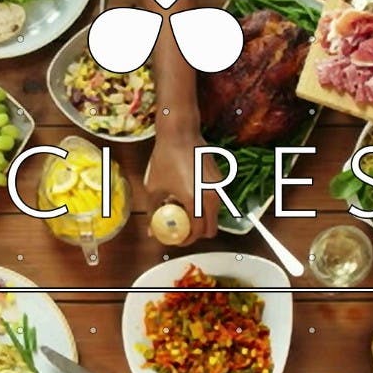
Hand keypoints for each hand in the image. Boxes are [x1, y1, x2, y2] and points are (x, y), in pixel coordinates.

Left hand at [145, 122, 219, 244]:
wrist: (180, 133)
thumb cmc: (165, 158)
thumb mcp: (154, 187)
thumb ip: (153, 212)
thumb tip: (151, 231)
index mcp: (195, 201)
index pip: (197, 232)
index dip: (186, 239)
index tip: (176, 238)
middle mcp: (211, 197)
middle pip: (211, 228)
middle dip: (197, 232)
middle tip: (182, 228)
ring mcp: (219, 188)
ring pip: (214, 215)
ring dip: (201, 218)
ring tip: (182, 207)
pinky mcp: (221, 180)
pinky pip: (215, 201)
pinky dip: (204, 204)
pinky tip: (188, 194)